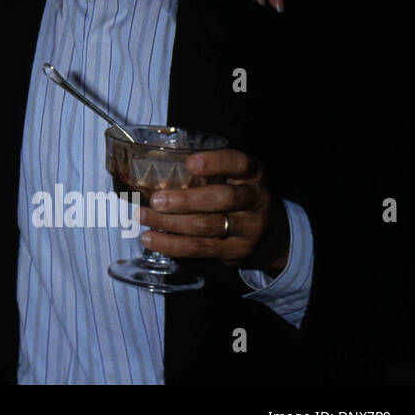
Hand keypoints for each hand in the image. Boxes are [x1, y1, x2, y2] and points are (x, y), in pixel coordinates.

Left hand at [140, 148, 289, 273]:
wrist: (271, 234)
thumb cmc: (237, 194)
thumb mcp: (233, 176)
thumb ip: (208, 171)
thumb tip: (151, 167)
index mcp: (252, 173)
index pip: (239, 163)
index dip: (216, 163)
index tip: (189, 163)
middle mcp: (256, 199)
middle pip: (223, 199)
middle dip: (186, 200)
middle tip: (156, 200)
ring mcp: (250, 228)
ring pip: (209, 227)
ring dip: (171, 224)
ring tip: (143, 217)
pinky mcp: (238, 251)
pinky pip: (202, 249)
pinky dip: (173, 245)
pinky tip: (151, 239)